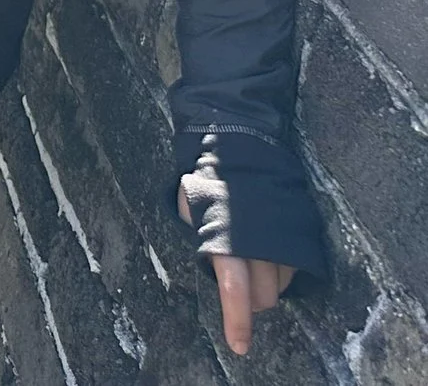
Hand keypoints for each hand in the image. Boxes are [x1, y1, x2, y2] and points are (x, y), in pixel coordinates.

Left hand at [180, 181, 293, 355]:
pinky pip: (295, 266)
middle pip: (265, 296)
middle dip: (251, 301)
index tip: (239, 346)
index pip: (235, 291)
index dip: (237, 321)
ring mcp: (284, 238)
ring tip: (249, 259)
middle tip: (236, 286)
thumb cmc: (206, 179)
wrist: (239, 144)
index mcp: (226, 239)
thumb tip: (210, 270)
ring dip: (267, 284)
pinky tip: (267, 252)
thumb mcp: (191, 211)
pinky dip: (281, 268)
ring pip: (282, 284)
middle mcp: (261, 244)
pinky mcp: (301, 232)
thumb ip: (202, 243)